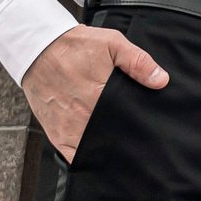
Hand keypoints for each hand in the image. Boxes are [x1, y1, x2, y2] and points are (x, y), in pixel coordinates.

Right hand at [21, 24, 167, 160]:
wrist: (38, 49)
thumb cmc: (75, 46)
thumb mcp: (112, 44)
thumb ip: (137, 62)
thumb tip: (161, 80)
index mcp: (101, 95)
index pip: (128, 121)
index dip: (140, 127)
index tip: (149, 131)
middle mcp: (84, 116)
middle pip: (114, 138)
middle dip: (127, 140)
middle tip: (138, 141)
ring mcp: (69, 129)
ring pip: (96, 150)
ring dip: (108, 151)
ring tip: (121, 150)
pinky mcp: (57, 135)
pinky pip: (75, 156)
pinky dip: (87, 157)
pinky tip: (98, 153)